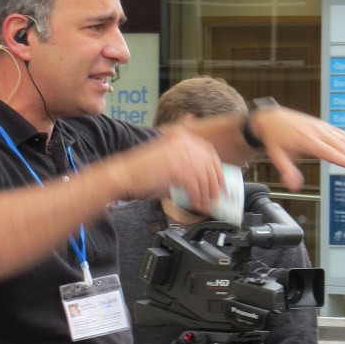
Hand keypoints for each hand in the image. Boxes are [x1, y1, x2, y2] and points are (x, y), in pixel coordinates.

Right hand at [106, 126, 225, 211]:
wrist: (123, 174)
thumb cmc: (142, 173)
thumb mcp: (168, 163)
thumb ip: (186, 169)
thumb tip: (203, 184)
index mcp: (182, 138)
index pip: (208, 153)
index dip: (217, 169)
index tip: (221, 182)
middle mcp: (183, 143)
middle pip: (210, 164)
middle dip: (216, 184)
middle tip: (218, 197)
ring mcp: (180, 154)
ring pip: (204, 177)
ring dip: (206, 194)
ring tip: (205, 204)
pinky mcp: (176, 168)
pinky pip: (195, 186)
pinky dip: (197, 197)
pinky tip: (196, 204)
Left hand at [247, 107, 344, 190]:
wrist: (272, 119)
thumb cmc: (275, 137)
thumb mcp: (277, 156)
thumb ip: (287, 171)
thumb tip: (294, 185)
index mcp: (307, 141)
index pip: (329, 152)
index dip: (343, 158)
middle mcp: (317, 133)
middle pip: (340, 145)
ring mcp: (322, 128)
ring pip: (344, 138)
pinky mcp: (324, 126)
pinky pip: (341, 133)